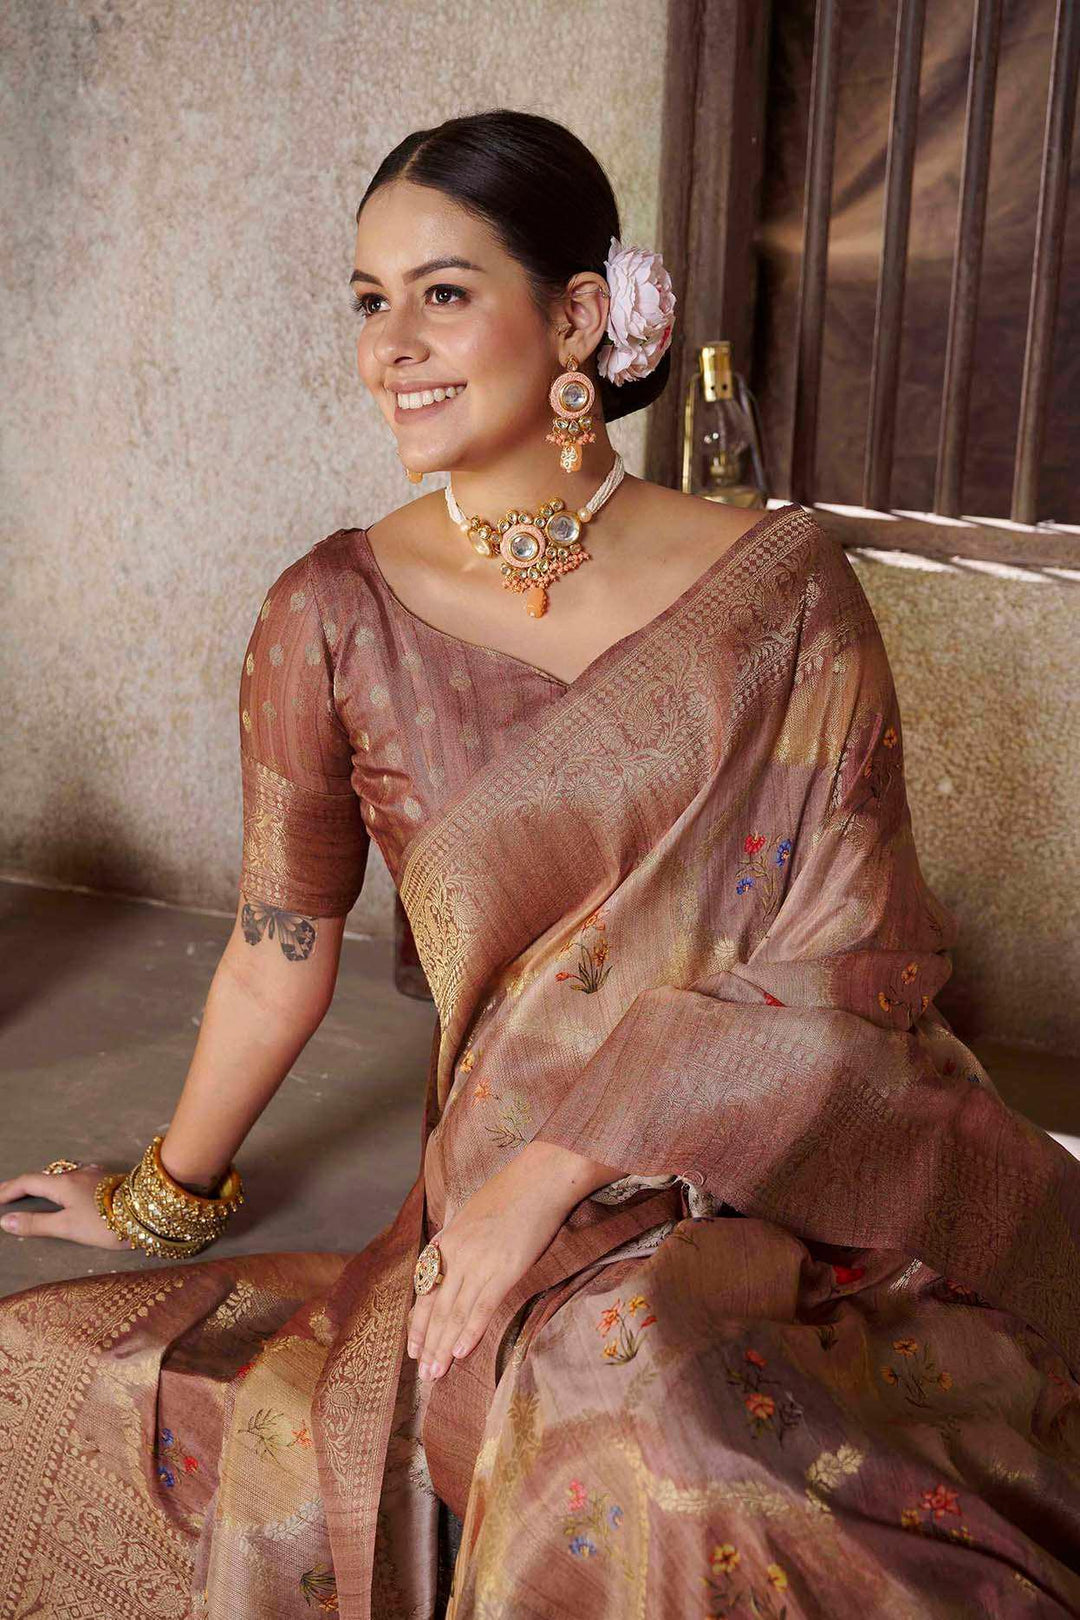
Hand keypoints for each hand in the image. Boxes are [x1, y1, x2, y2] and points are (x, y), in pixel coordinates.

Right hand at [0, 1166, 131, 1250]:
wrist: (148, 1211)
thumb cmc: (105, 1222)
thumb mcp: (66, 1227)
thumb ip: (35, 1224)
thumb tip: (5, 1221)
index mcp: (63, 1183)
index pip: (28, 1181)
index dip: (9, 1189)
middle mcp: (77, 1173)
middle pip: (45, 1176)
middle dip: (26, 1185)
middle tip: (10, 1193)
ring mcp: (95, 1175)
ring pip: (64, 1175)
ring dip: (47, 1183)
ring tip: (38, 1192)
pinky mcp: (109, 1180)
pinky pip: (78, 1178)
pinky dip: (65, 1184)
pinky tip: (72, 1190)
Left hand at [407, 1140, 620, 1381]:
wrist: (540, 1178)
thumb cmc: (510, 1194)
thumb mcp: (471, 1216)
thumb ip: (458, 1244)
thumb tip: (450, 1267)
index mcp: (447, 1242)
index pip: (425, 1292)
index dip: (418, 1324)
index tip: (413, 1349)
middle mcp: (457, 1254)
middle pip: (436, 1308)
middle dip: (428, 1344)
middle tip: (423, 1375)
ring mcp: (479, 1262)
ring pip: (455, 1313)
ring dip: (444, 1346)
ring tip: (436, 1374)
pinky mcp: (504, 1269)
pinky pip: (482, 1306)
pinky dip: (470, 1332)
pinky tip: (461, 1353)